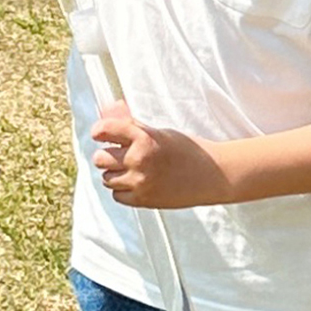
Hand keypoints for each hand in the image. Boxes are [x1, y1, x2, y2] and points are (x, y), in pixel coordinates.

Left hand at [91, 105, 233, 208]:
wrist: (211, 175)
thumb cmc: (187, 149)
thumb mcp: (160, 132)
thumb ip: (132, 125)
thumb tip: (108, 109)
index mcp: (145, 138)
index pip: (106, 130)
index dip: (99, 131)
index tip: (100, 134)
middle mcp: (139, 160)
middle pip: (100, 158)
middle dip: (107, 155)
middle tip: (119, 154)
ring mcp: (140, 182)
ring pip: (107, 178)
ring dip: (115, 173)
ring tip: (132, 169)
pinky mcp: (143, 200)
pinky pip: (117, 195)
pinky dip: (123, 189)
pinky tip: (137, 182)